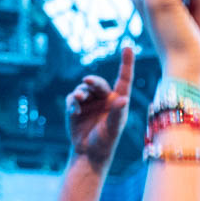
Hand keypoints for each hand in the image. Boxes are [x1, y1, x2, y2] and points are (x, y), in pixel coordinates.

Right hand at [66, 46, 134, 168]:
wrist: (87, 153)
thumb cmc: (105, 142)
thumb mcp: (113, 129)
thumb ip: (116, 113)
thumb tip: (123, 99)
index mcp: (119, 101)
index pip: (124, 79)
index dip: (126, 63)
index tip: (128, 46)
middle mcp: (105, 99)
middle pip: (98, 83)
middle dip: (93, 82)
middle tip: (87, 82)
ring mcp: (90, 102)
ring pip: (83, 89)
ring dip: (80, 92)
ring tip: (78, 99)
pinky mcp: (76, 107)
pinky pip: (72, 98)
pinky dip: (71, 102)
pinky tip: (73, 110)